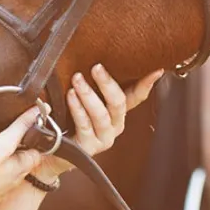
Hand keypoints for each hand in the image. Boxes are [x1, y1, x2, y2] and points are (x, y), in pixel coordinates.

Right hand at [0, 107, 44, 209]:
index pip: (38, 150)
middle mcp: (15, 180)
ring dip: (2, 160)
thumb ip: (20, 127)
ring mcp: (2, 190)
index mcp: (23, 167)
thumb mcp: (2, 143)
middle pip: (22, 159)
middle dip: (15, 148)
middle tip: (2, 137)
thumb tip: (39, 111)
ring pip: (8, 171)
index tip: (25, 127)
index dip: (33, 137)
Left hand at [33, 64, 163, 183]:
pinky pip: (85, 125)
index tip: (156, 69)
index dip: (147, 83)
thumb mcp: (83, 98)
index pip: (137, 96)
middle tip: (96, 67)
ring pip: (102, 115)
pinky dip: (78, 109)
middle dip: (107, 83)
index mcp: (117, 113)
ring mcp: (103, 138)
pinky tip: (71, 96)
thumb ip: (92, 84)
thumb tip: (95, 60)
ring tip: (77, 79)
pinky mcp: (88, 148)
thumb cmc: (68, 119)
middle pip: (119, 103)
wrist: (53, 150)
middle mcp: (115, 126)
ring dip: (89, 95)